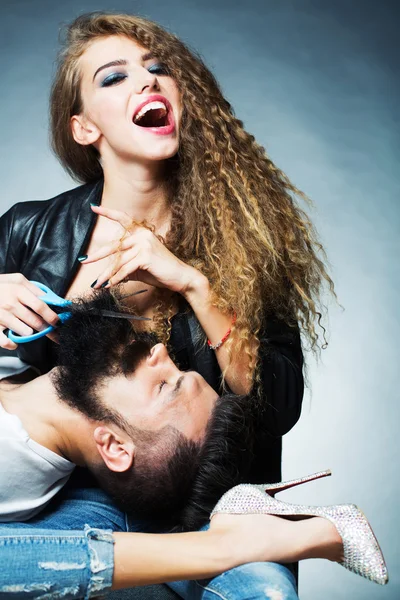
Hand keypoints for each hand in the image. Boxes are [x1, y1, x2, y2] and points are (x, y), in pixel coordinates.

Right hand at [0, 274, 58, 349]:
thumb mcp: (16, 279)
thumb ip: (33, 288)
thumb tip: (51, 299)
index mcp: (18, 290)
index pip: (40, 306)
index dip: (52, 316)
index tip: (58, 322)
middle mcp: (10, 303)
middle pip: (35, 321)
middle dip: (46, 329)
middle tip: (50, 331)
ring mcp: (1, 316)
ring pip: (25, 331)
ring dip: (30, 333)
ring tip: (28, 330)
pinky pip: (5, 342)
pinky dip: (12, 344)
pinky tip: (14, 341)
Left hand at [82, 205, 203, 295]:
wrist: (180, 278)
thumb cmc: (160, 272)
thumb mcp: (140, 267)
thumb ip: (126, 266)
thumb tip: (108, 276)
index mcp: (141, 233)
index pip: (123, 219)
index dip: (108, 213)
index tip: (94, 208)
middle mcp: (142, 235)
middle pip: (115, 246)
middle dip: (98, 255)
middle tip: (83, 261)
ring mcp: (144, 245)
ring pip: (119, 261)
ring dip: (106, 275)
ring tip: (97, 283)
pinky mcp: (145, 256)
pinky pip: (126, 269)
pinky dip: (116, 279)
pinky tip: (110, 285)